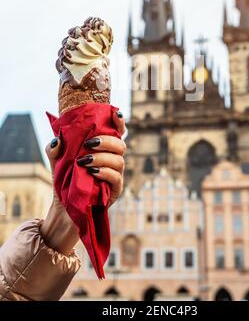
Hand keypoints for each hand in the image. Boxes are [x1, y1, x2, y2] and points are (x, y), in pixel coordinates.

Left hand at [41, 110, 125, 254]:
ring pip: (119, 161)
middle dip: (106, 142)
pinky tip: (92, 173)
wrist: (63, 207)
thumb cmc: (64, 180)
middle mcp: (112, 160)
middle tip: (88, 144)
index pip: (117, 132)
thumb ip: (55, 148)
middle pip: (120, 145)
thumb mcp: (56, 162)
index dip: (119, 122)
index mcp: (103, 149)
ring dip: (101, 158)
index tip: (115, 114)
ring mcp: (115, 175)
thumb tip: (57, 140)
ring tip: (84, 161)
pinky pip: (116, 178)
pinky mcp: (114, 190)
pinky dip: (105, 173)